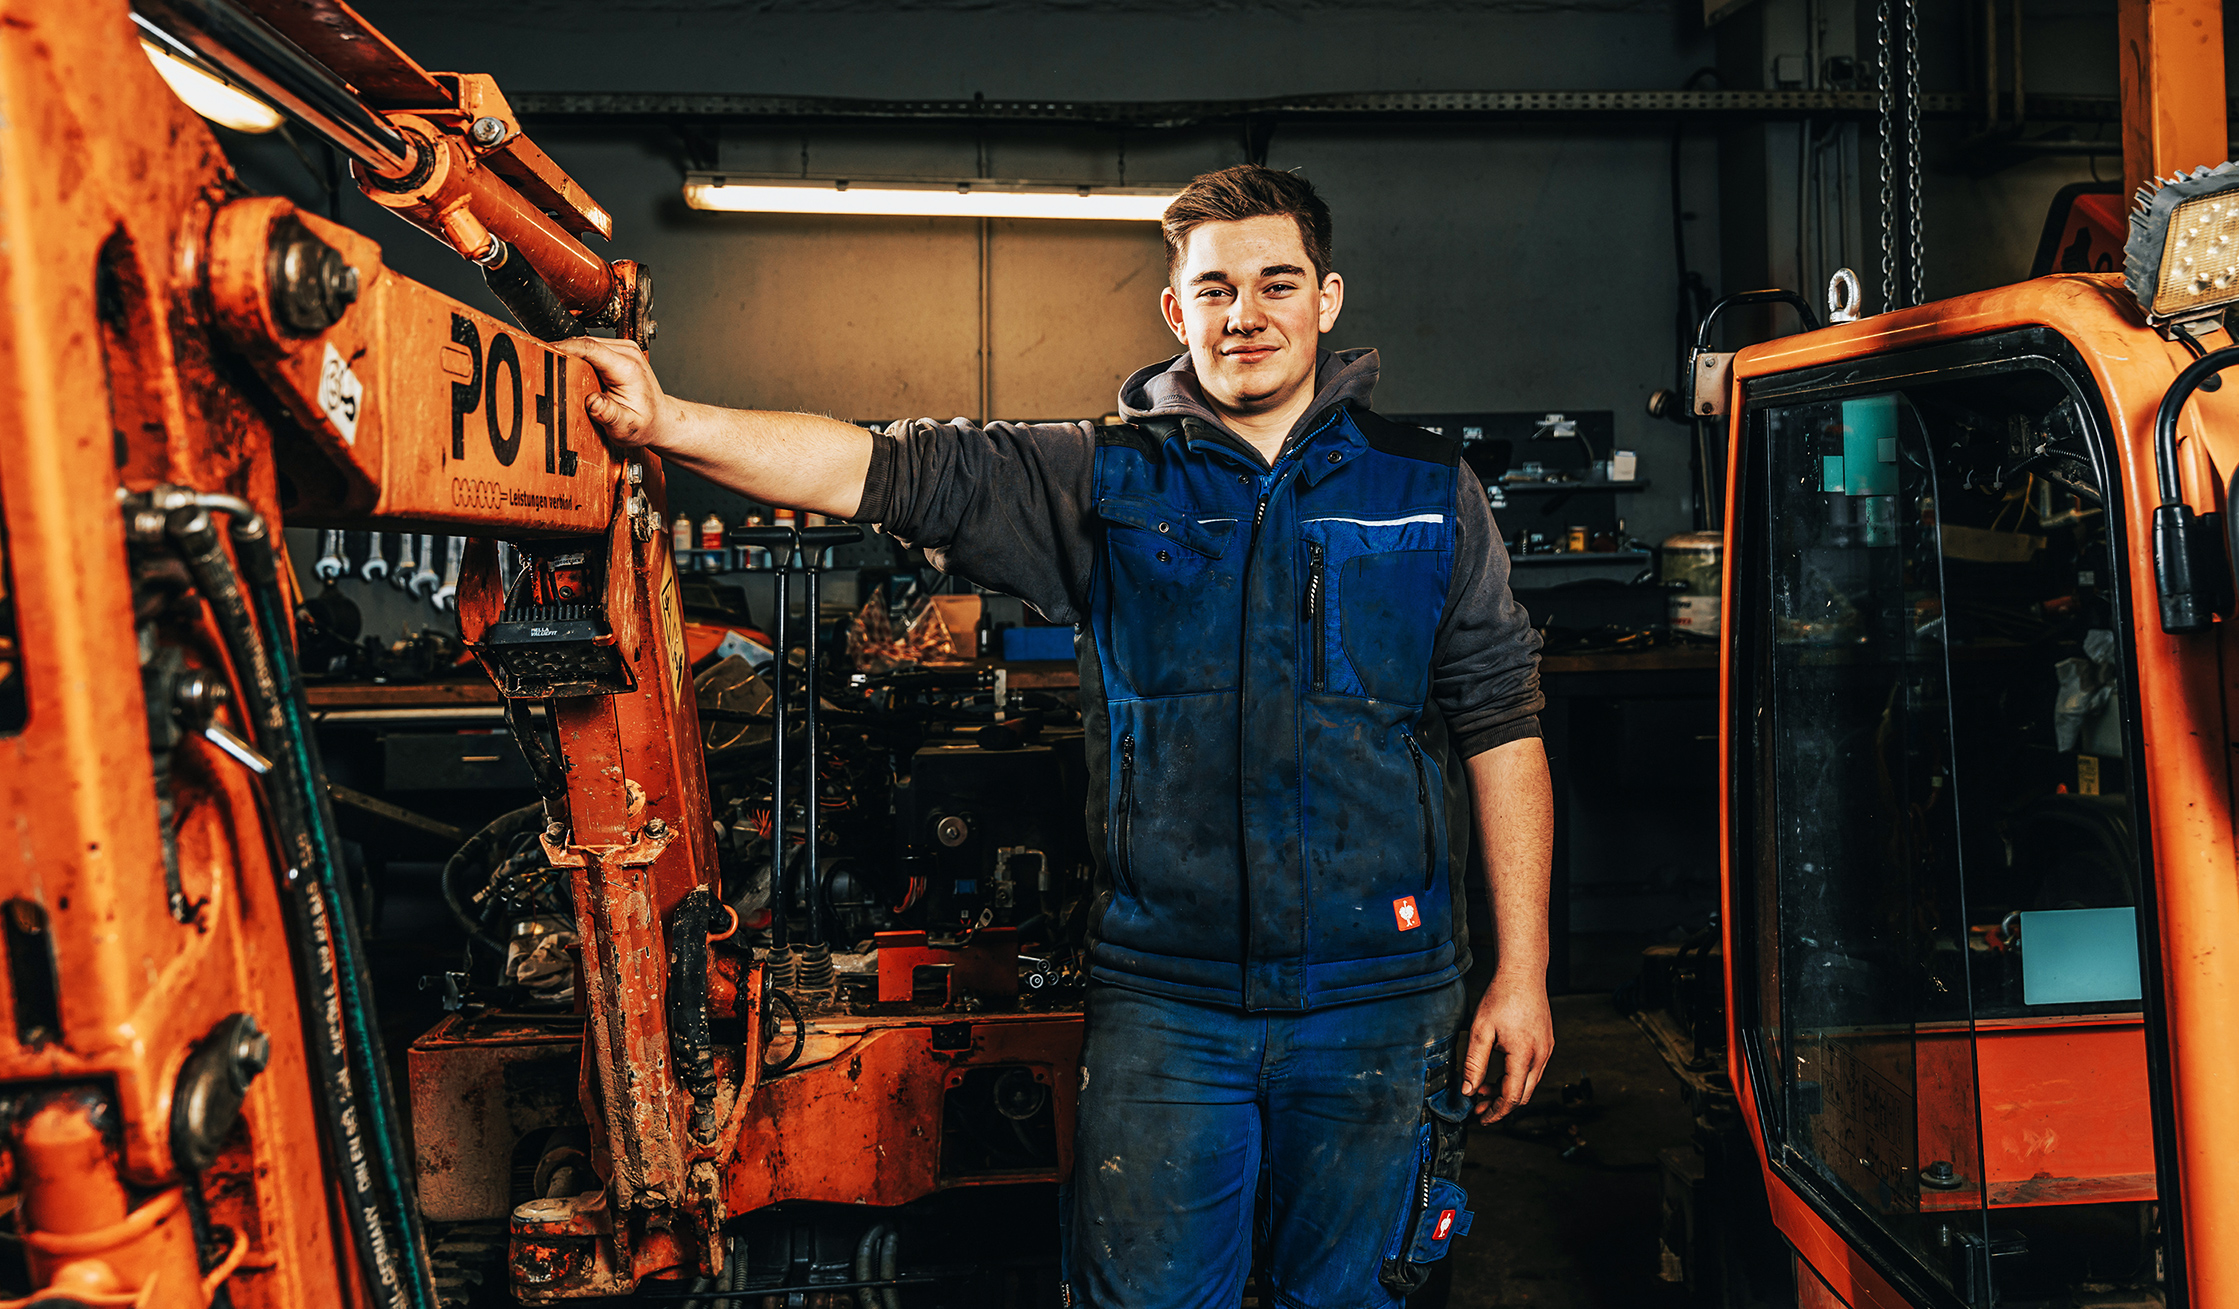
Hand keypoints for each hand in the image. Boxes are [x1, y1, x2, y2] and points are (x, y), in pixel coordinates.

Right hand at [550, 336, 669, 449]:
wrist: (660, 419)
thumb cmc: (644, 423)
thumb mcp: (626, 427)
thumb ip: (609, 415)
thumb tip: (593, 402)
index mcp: (627, 368)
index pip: (590, 348)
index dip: (565, 347)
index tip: (546, 351)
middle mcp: (628, 353)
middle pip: (585, 343)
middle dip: (564, 352)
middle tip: (546, 366)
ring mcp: (625, 349)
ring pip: (587, 343)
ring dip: (571, 353)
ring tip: (559, 369)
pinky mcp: (619, 350)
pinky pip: (592, 347)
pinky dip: (580, 356)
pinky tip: (574, 369)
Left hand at [1460, 970, 1552, 1123]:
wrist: (1523, 974)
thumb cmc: (1501, 998)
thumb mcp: (1480, 1031)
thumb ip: (1474, 1063)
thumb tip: (1468, 1091)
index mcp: (1524, 1055)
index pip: (1512, 1097)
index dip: (1496, 1112)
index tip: (1481, 1117)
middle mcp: (1541, 1056)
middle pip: (1523, 1096)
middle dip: (1500, 1105)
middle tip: (1478, 1105)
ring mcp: (1546, 1050)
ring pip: (1529, 1084)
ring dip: (1507, 1090)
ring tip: (1483, 1087)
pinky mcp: (1547, 1044)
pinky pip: (1533, 1070)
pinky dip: (1516, 1077)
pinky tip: (1498, 1072)